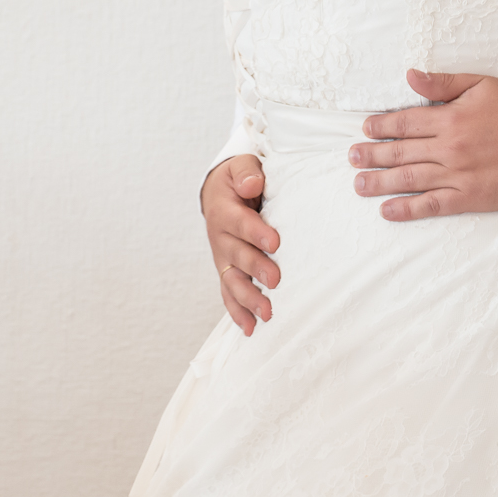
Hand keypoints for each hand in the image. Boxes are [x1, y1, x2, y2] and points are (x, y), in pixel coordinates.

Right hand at [201, 155, 278, 335]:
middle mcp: (220, 238)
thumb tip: (253, 184)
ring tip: (268, 313)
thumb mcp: (242, 167)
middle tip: (276, 279)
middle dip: (256, 269)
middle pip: (237, 256)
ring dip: (248, 299)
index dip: (256, 233)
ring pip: (232, 281)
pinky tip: (251, 329)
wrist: (221, 193)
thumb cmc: (240, 179)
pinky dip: (237, 313)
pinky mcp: (228, 271)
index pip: (240, 223)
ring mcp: (223, 258)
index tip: (275, 242)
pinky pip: (229, 294)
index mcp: (225, 211)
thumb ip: (247, 173)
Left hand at [350, 70, 497, 220]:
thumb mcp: (483, 84)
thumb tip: (410, 76)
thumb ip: (443, 82)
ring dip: (379, 182)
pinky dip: (407, 209)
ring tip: (358, 184)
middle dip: (371, 155)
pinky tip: (388, 210)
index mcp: (451, 117)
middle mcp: (450, 147)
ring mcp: (460, 174)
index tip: (365, 130)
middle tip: (351, 158)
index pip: (404, 122)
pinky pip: (432, 204)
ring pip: (410, 179)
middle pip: (400, 152)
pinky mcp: (472, 197)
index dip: (381, 126)